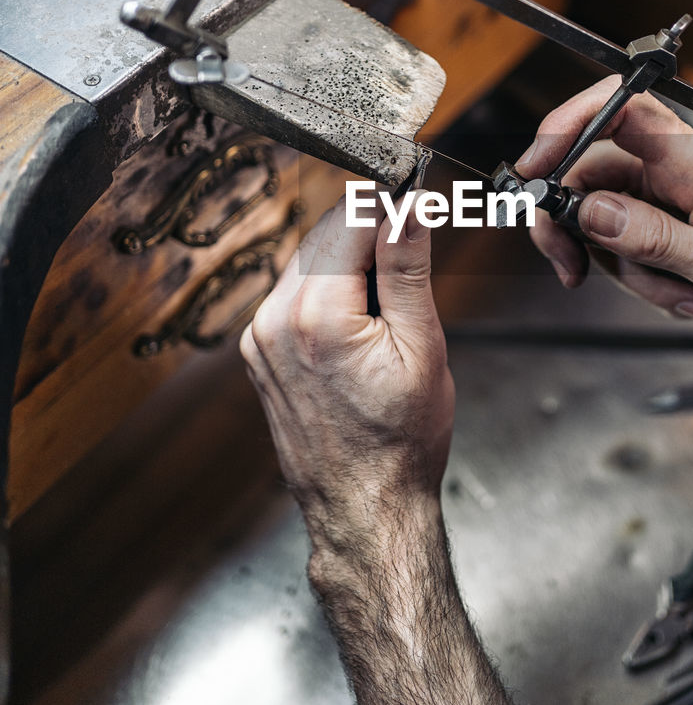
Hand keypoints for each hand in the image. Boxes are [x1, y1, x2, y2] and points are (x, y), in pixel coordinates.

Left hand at [240, 194, 454, 538]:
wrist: (364, 507)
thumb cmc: (400, 442)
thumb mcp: (421, 347)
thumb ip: (408, 268)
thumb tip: (410, 207)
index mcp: (316, 315)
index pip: (350, 218)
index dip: (390, 202)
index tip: (419, 197)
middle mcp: (274, 319)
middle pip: (325, 234)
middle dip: (371, 231)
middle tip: (415, 247)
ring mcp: (260, 336)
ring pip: (309, 260)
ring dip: (350, 261)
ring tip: (390, 304)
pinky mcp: (259, 350)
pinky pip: (295, 293)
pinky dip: (329, 290)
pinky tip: (361, 324)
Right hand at [516, 76, 692, 340]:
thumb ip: (656, 239)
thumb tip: (592, 212)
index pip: (621, 109)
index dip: (569, 124)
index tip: (536, 165)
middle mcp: (679, 172)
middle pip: (592, 172)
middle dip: (572, 223)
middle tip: (570, 265)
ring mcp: (674, 198)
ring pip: (605, 218)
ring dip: (624, 267)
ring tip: (678, 294)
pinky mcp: (674, 224)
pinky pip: (629, 243)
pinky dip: (643, 277)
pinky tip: (685, 295)